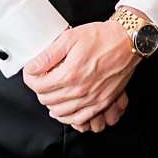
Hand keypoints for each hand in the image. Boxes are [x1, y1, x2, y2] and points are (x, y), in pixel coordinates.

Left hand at [22, 20, 139, 126]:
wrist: (127, 43)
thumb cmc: (102, 38)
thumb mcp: (70, 38)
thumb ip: (48, 55)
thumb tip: (31, 67)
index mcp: (70, 74)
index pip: (38, 86)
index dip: (30, 78)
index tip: (31, 72)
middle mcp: (80, 91)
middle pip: (47, 100)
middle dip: (40, 88)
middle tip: (42, 77)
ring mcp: (92, 100)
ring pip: (60, 112)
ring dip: (51, 103)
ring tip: (51, 90)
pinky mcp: (101, 104)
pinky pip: (78, 120)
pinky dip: (67, 116)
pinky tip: (63, 108)